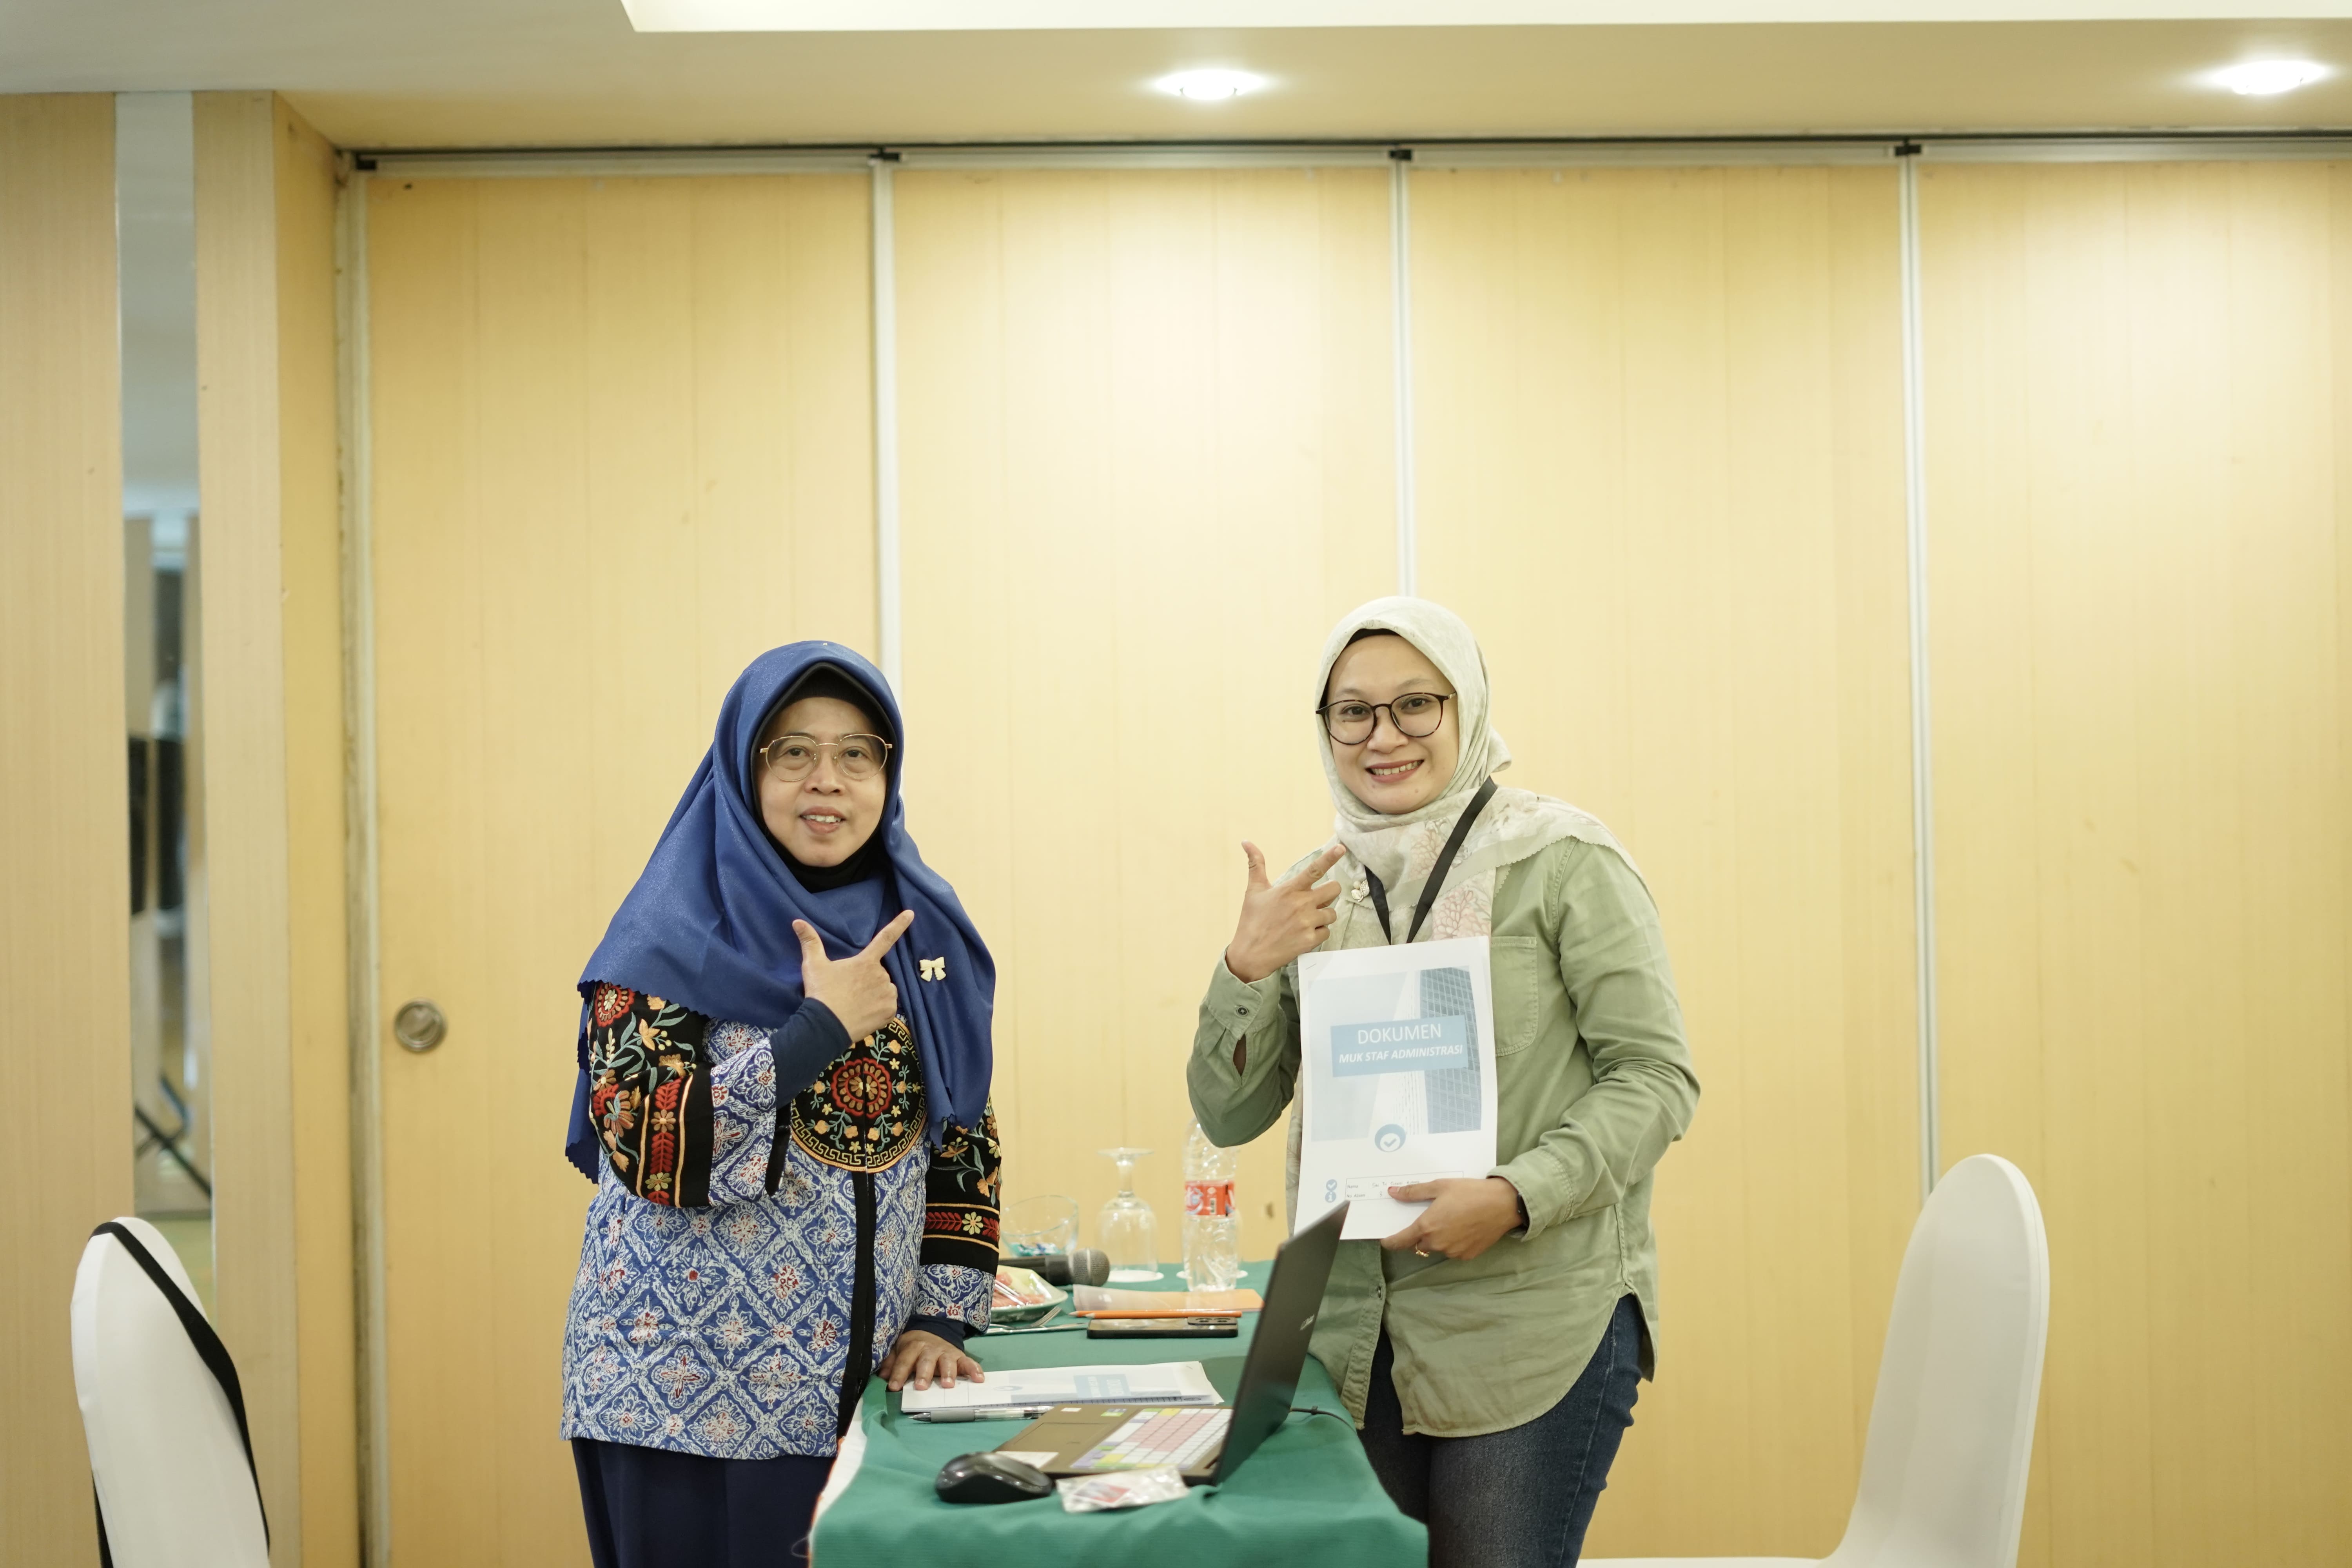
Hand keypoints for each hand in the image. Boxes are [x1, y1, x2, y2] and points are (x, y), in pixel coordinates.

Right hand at [794, 911, 912, 1040]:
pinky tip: (864, 1013)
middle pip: (878, 973)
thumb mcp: (813, 966)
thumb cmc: (821, 993)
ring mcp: (887, 994)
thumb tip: (797, 921)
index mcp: (866, 961)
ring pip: (885, 989)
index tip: (911, 913)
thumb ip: (810, 942)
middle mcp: (881, 975)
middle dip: (868, 979)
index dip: (899, 924)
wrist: (826, 1026)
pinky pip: (888, 1006)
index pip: (885, 937)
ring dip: (875, 994)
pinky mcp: (890, 1011)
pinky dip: (879, 1009)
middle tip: (849, 990)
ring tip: (856, 1004)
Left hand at [883, 1329, 983, 1392]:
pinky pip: (968, 1362)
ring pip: (947, 1362)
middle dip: (924, 1374)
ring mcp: (946, 1352)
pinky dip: (974, 1370)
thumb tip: (882, 1376)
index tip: (893, 1387)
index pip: (904, 1360)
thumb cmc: (915, 1346)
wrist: (935, 1329)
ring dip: (948, 1373)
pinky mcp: (960, 1356)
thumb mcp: (899, 1349)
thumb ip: (891, 1362)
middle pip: (926, 1361)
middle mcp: (930, 1349)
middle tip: (921, 1387)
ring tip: (948, 1385)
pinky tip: (978, 1379)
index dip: (898, 1373)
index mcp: (913, 1346)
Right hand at [1224, 843, 1347, 983]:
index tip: (1341, 848)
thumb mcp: (1253, 891)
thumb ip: (1256, 865)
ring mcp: (1307, 923)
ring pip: (1332, 913)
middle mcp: (1301, 904)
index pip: (1314, 870)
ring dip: (1323, 915)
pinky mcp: (1311, 940)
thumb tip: (1246, 841)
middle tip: (1317, 899)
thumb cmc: (1251, 921)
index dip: (1330, 857)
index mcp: (1289, 890)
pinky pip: (1327, 931)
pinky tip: (1304, 933)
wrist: (1250, 955)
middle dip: (1329, 892)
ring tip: (1306, 920)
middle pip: (1333, 890)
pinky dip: (1318, 932)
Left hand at [1380, 1177, 1524, 1263]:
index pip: (1400, 1241)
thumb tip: (1392, 1193)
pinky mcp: (1467, 1256)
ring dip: (1438, 1239)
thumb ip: (1414, 1192)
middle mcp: (1437, 1244)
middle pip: (1419, 1244)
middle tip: (1431, 1218)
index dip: (1390, 1242)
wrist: (1503, 1205)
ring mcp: (1453, 1252)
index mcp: (1427, 1227)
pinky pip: (1453, 1251)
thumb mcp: (1440, 1187)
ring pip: (1437, 1248)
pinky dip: (1453, 1242)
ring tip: (1451, 1220)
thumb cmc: (1470, 1192)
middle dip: (1420, 1234)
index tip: (1386, 1240)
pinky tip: (1463, 1228)